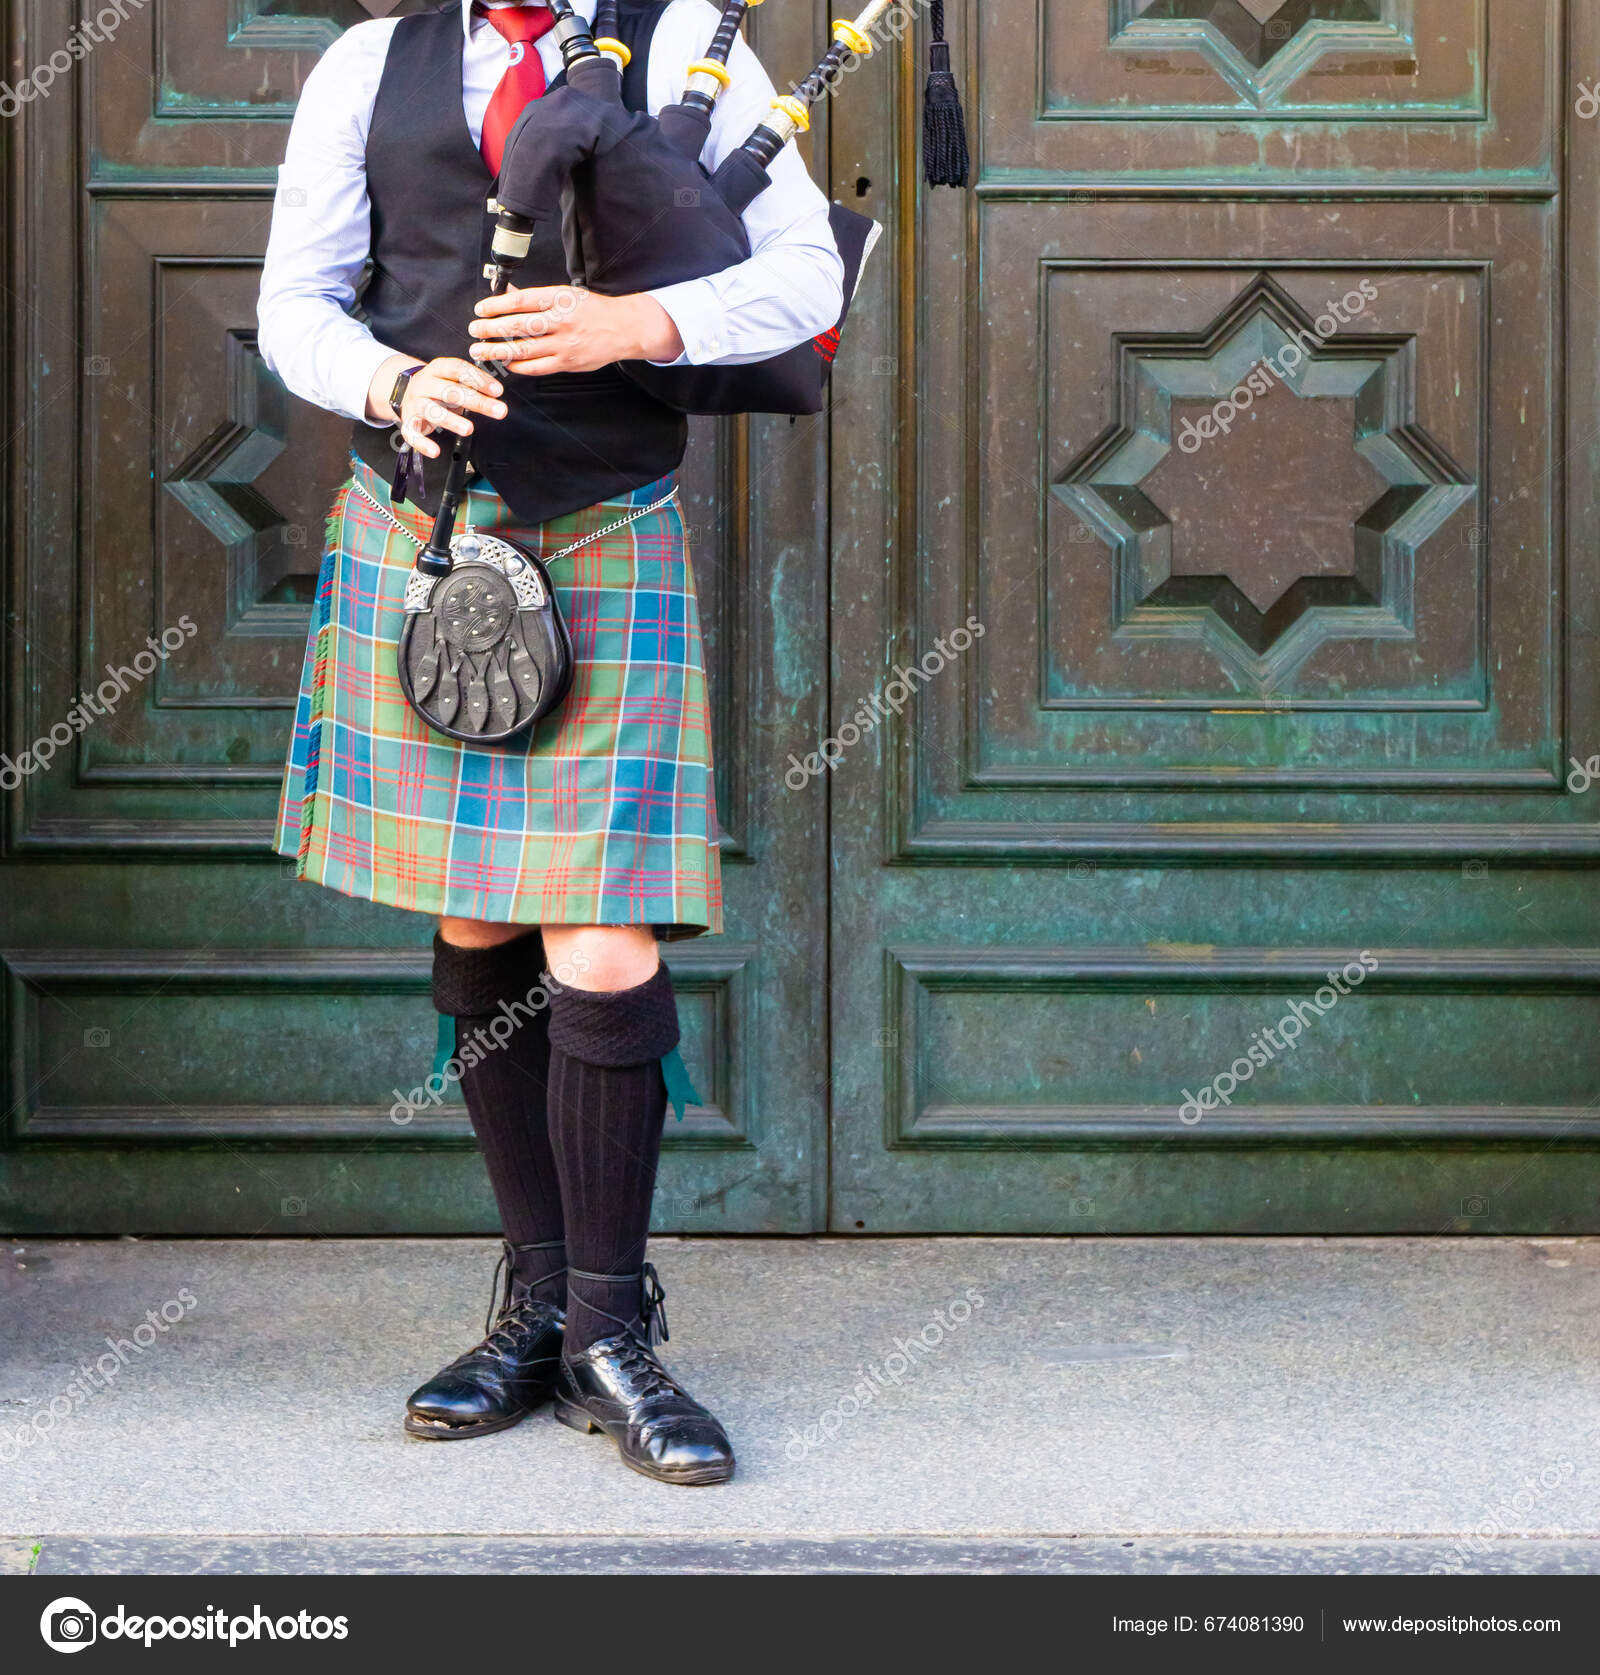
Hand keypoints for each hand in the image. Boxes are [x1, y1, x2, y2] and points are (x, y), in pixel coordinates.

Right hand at [393, 357, 507, 460]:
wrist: (403, 391)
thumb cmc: (436, 388)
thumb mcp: (451, 379)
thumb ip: (470, 384)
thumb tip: (495, 392)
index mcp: (437, 369)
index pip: (458, 369)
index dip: (478, 379)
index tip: (498, 391)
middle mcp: (424, 384)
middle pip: (450, 391)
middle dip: (477, 402)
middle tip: (499, 411)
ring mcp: (415, 403)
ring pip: (431, 411)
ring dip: (451, 420)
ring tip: (468, 429)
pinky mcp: (408, 422)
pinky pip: (412, 434)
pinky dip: (423, 444)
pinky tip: (435, 451)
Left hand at [468, 286, 682, 375]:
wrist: (623, 329)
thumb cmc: (593, 309)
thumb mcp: (565, 294)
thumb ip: (535, 297)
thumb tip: (506, 294)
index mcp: (559, 299)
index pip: (521, 301)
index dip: (496, 306)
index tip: (480, 309)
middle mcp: (561, 321)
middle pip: (519, 326)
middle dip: (491, 330)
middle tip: (474, 331)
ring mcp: (565, 344)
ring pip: (525, 349)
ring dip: (499, 351)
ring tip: (480, 351)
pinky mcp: (568, 363)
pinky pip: (538, 367)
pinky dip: (519, 366)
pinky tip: (508, 363)